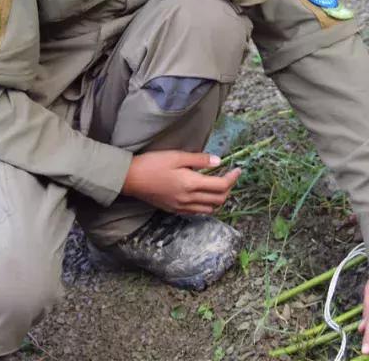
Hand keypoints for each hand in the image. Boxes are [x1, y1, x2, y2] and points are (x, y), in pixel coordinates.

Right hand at [121, 151, 240, 214]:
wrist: (131, 179)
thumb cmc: (152, 164)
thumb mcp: (176, 156)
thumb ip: (199, 159)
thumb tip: (219, 160)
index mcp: (191, 184)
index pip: (221, 185)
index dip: (233, 178)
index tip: (237, 170)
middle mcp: (189, 199)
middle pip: (219, 199)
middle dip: (229, 188)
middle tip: (229, 176)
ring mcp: (182, 207)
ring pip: (210, 209)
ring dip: (219, 199)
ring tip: (219, 186)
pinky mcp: (175, 210)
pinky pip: (198, 212)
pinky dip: (207, 205)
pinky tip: (204, 195)